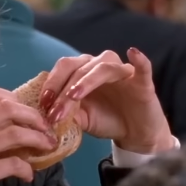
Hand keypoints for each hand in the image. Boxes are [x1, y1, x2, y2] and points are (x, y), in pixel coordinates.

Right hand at [0, 85, 55, 185]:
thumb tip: (2, 133)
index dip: (13, 97)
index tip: (26, 112)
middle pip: (6, 107)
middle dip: (33, 115)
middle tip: (45, 128)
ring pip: (13, 133)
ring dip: (37, 138)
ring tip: (47, 147)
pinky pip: (11, 164)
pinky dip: (26, 168)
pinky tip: (28, 176)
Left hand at [41, 49, 174, 153]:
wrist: (135, 133)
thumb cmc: (106, 120)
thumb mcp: (82, 120)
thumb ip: (67, 114)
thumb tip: (47, 114)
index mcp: (83, 71)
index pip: (64, 70)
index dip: (51, 84)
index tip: (42, 104)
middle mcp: (100, 66)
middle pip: (78, 69)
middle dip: (63, 89)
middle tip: (54, 110)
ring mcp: (122, 71)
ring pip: (102, 68)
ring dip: (86, 81)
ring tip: (74, 96)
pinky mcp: (142, 80)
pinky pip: (142, 67)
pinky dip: (139, 59)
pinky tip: (132, 53)